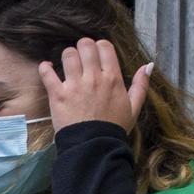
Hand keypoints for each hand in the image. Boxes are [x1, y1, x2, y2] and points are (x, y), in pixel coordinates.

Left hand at [38, 38, 152, 132]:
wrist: (96, 148)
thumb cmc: (114, 128)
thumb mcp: (134, 108)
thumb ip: (141, 85)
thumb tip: (147, 65)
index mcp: (113, 78)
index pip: (104, 46)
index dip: (99, 46)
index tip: (96, 54)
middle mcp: (94, 78)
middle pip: (85, 45)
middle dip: (82, 47)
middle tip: (81, 57)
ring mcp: (75, 85)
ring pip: (68, 54)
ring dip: (67, 56)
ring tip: (67, 65)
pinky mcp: (58, 95)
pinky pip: (47, 73)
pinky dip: (45, 67)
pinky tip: (48, 68)